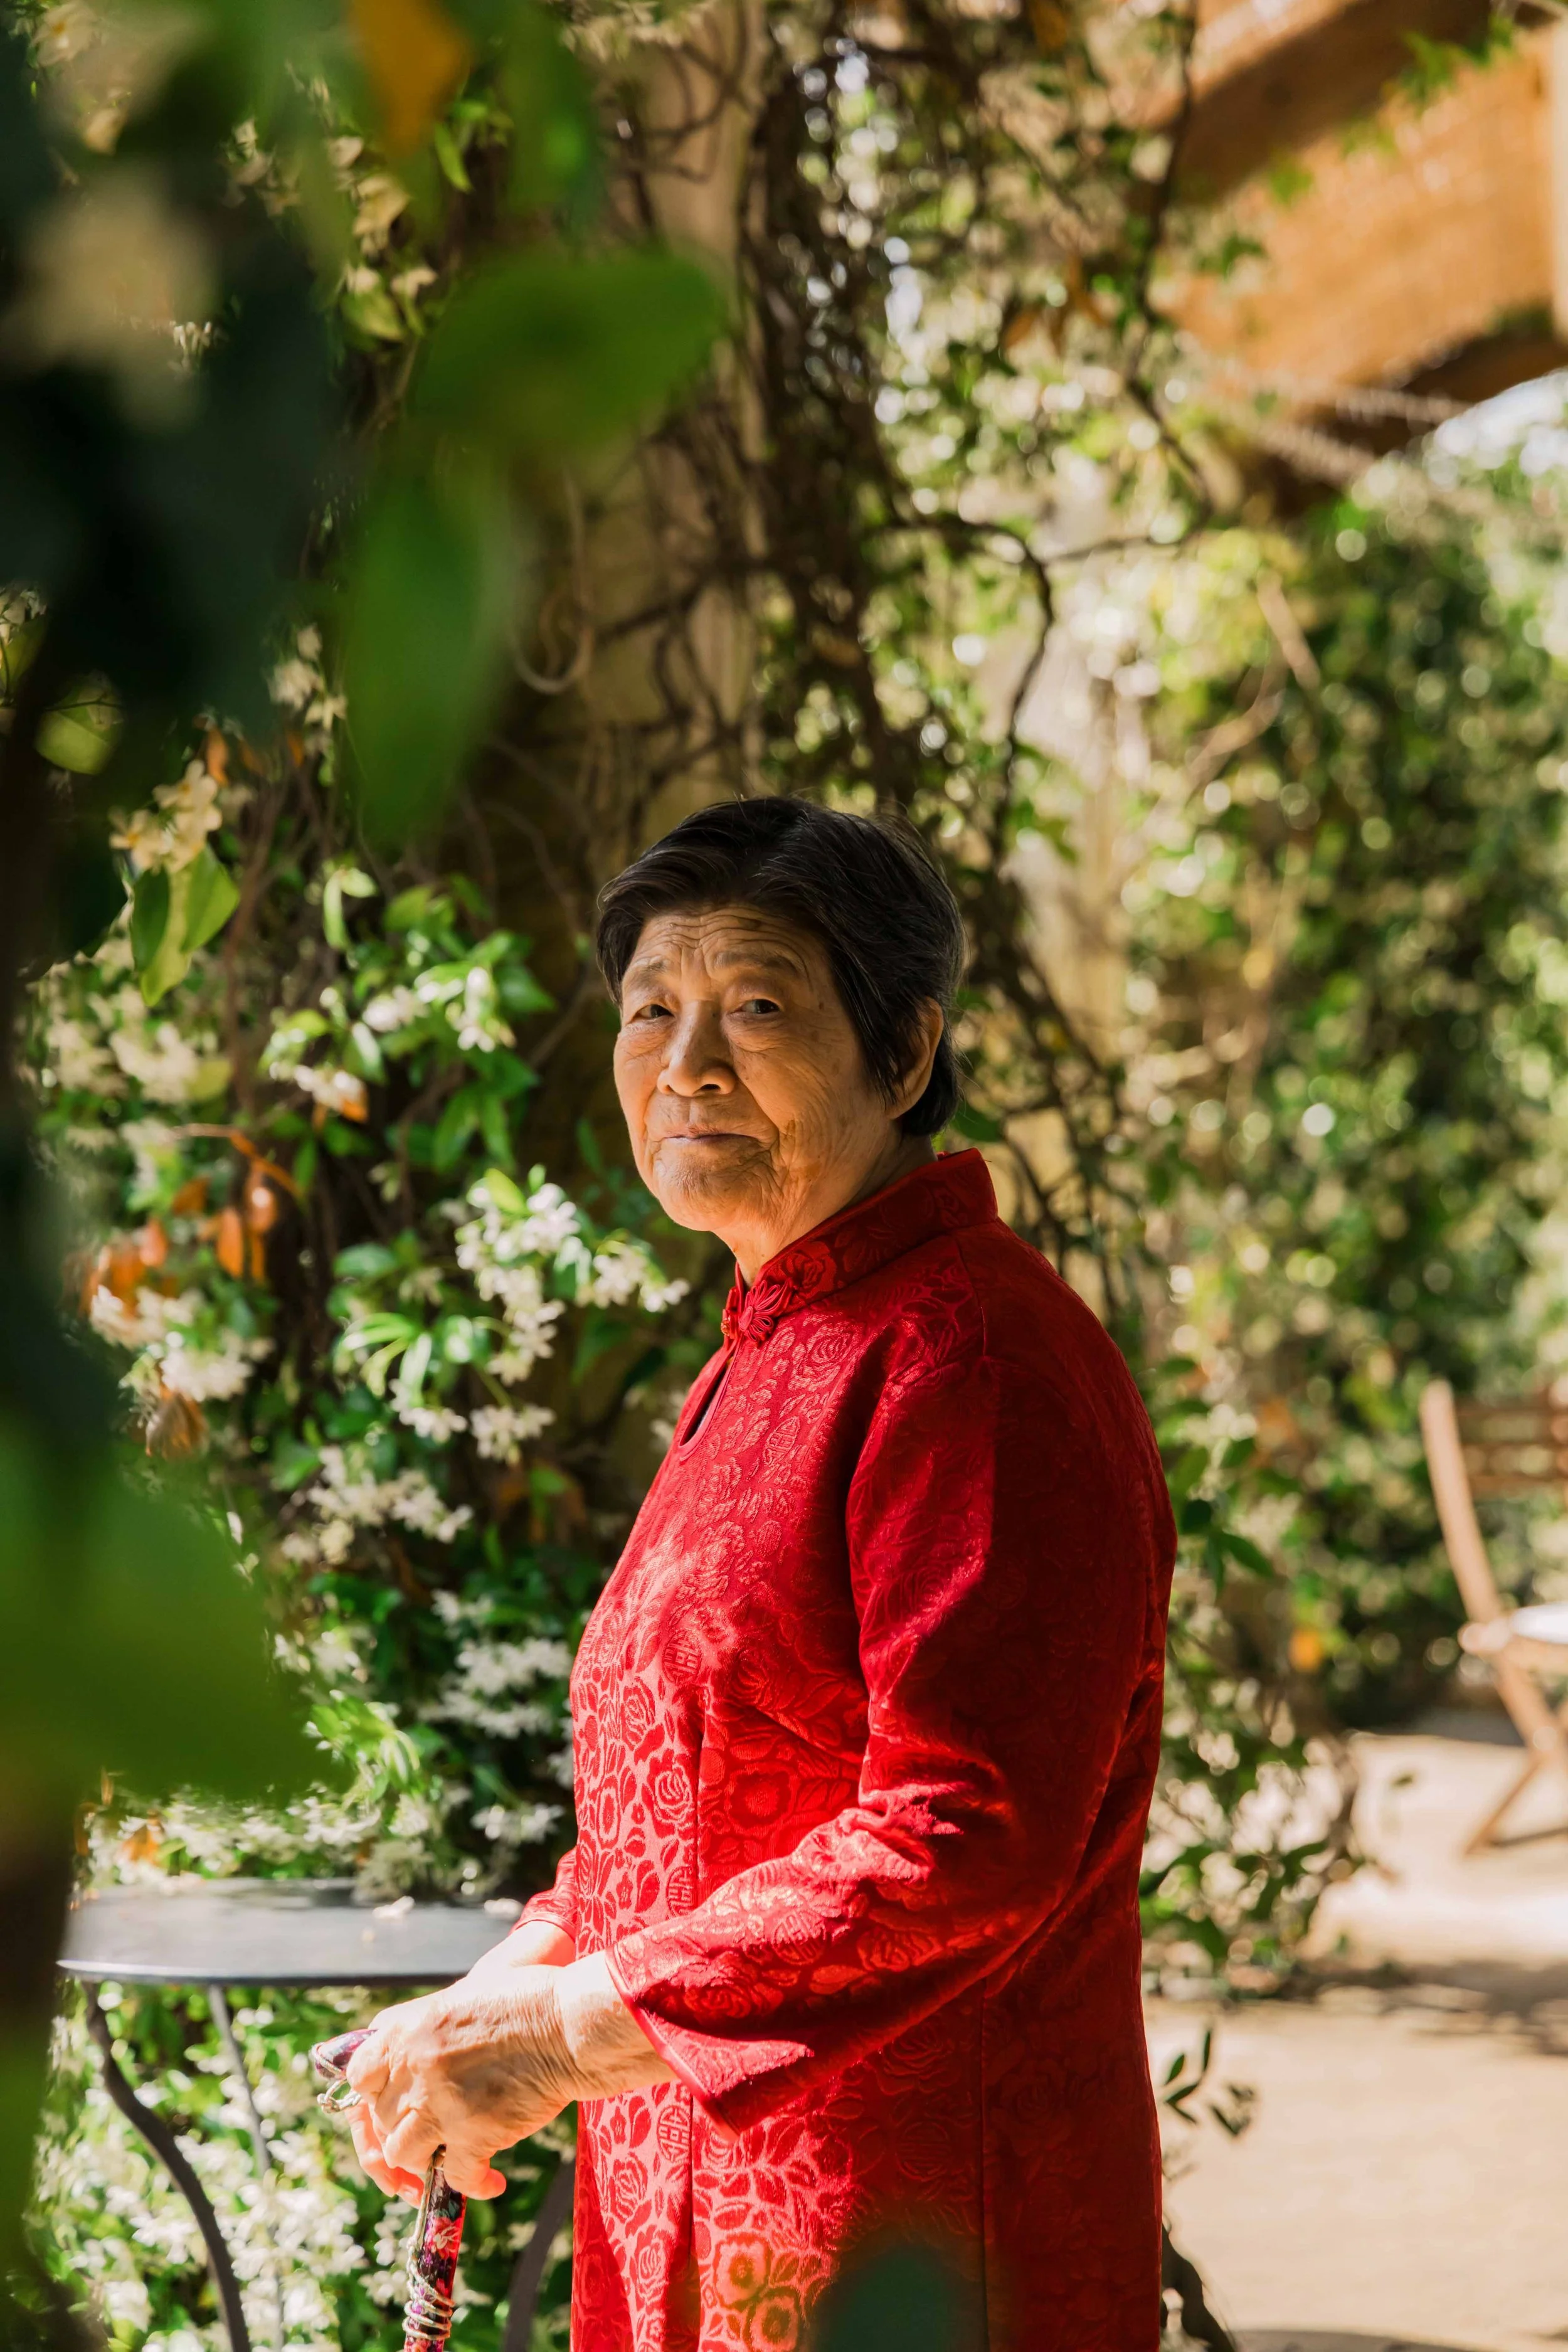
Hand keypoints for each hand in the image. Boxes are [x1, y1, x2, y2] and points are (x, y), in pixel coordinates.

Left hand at [346, 1966, 575, 2203]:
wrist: (571, 2023)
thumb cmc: (529, 2000)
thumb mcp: (463, 1997)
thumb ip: (427, 2028)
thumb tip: (409, 2058)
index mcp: (408, 2029)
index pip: (359, 2074)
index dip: (373, 2093)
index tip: (393, 2101)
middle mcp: (415, 2067)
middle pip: (381, 2118)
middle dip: (403, 2130)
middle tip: (431, 2136)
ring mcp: (441, 2103)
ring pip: (403, 2154)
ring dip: (425, 2160)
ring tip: (452, 2155)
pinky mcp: (473, 2135)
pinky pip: (455, 2178)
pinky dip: (474, 2184)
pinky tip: (493, 2181)